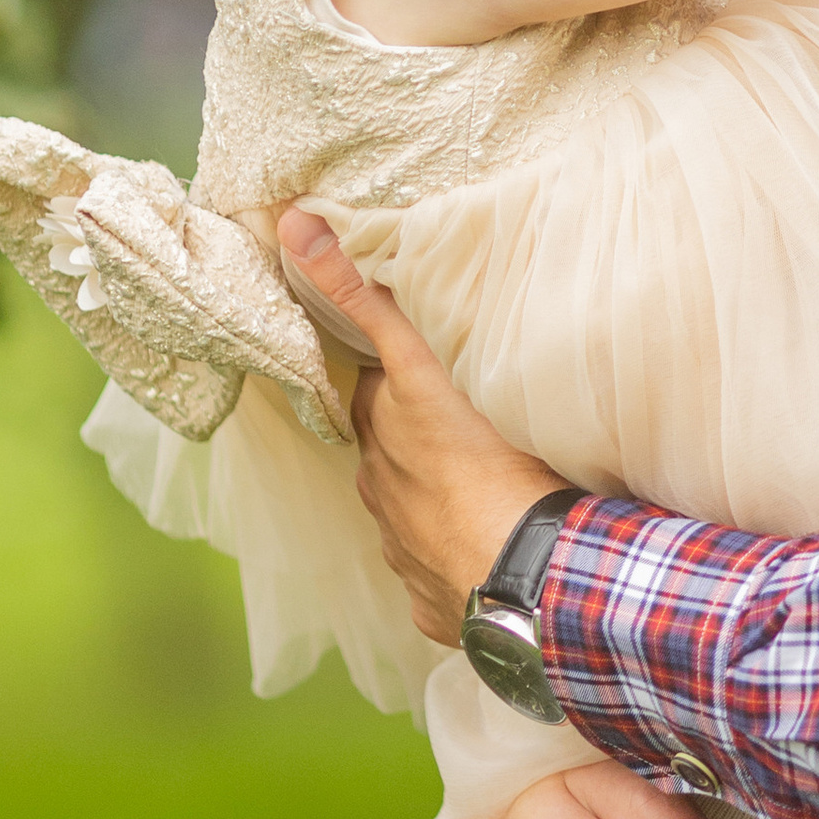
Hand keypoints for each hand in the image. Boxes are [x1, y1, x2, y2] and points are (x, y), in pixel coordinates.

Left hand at [277, 211, 551, 640]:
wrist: (523, 572)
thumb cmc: (491, 461)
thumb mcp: (430, 367)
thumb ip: (366, 298)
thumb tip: (295, 223)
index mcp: (387, 431)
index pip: (376, 388)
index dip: (396, 376)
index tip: (421, 370)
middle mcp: (382, 487)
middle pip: (387, 448)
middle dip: (410, 435)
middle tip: (461, 423)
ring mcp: (402, 546)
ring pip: (408, 508)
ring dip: (433, 494)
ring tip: (483, 487)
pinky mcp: (428, 596)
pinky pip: (436, 566)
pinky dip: (453, 552)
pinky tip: (487, 545)